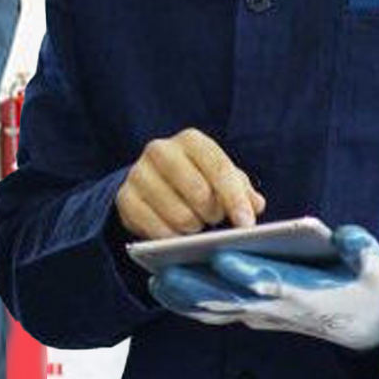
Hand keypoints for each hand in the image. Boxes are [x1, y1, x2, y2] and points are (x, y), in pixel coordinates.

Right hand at [115, 128, 264, 238]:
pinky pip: (154, 229)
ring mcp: (138, 173)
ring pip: (178, 215)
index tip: (246, 224)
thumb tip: (254, 205)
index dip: (235, 199)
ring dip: (193, 227)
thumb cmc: (196, 179)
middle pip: (198, 192)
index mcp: (190, 140)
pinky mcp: (124, 198)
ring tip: (195, 224)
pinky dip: (171, 238)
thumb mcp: (221, 177)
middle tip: (214, 220)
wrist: (152, 181)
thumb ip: (242, 189)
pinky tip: (176, 235)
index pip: (219, 168)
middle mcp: (160, 150)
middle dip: (213, 214)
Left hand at [149, 225, 378, 350]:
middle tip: (163, 267)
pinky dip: (187, 305)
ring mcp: (265, 316)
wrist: (370, 325)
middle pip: (233, 299)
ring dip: (184, 296)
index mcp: (310, 295)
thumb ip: (363, 251)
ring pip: (218, 310)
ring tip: (151, 276)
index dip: (248, 271)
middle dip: (197, 284)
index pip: (274, 284)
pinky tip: (161, 288)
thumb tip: (344, 237)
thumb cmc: (371, 287)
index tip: (222, 256)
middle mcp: (281, 310)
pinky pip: (216, 313)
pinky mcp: (255, 316)